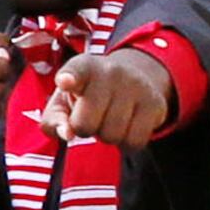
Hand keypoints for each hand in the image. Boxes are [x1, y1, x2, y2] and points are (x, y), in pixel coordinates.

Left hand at [40, 51, 173, 148]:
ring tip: (110, 119)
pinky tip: (127, 126)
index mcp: (84, 67)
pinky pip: (135, 142)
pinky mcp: (155, 103)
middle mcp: (111, 72)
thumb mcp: (63, 102)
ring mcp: (136, 86)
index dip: (70, 77)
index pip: (76, 70)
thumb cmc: (87, 95)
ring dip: (107, 136)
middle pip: (86, 124)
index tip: (65, 81)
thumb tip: (67, 134)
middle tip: (91, 117)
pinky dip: (127, 143)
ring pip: (112, 136)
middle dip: (85, 129)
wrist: (133, 79)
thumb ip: (54, 120)